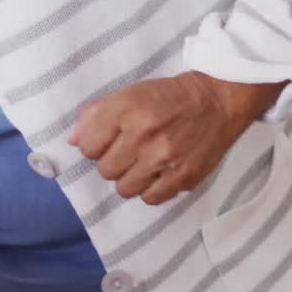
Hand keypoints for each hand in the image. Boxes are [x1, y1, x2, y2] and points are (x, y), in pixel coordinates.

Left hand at [70, 72, 285, 205]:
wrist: (218, 101)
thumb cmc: (169, 97)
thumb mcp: (130, 93)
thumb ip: (96, 114)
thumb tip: (72, 140)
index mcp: (126, 108)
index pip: (87, 146)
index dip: (95, 145)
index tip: (109, 140)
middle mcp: (143, 134)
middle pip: (105, 170)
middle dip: (113, 162)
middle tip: (130, 150)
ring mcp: (164, 159)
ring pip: (124, 188)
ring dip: (130, 178)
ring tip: (144, 163)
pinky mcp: (183, 177)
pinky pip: (150, 198)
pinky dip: (151, 189)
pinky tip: (159, 173)